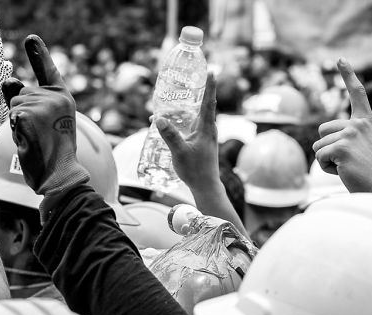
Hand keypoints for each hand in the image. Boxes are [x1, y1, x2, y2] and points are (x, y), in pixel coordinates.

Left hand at [3, 35, 88, 197]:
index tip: (31, 38)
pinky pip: (12, 117)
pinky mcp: (29, 115)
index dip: (39, 53)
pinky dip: (16, 131)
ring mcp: (43, 105)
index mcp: (63, 97)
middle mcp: (56, 97)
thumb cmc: (50, 151)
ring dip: (18, 123)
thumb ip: (27, 99)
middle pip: (20, 93)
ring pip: (13, 105)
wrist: (58, 175)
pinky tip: (29, 142)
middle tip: (37, 135)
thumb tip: (7, 78)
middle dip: (21, 113)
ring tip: (34, 139)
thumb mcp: (42, 121)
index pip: (48, 70)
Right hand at [156, 71, 219, 191]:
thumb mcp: (179, 152)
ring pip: (198, 115)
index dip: (210, 86)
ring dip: (189, 107)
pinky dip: (186, 119)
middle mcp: (208, 129)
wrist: (206, 186)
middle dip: (198, 92)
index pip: (209, 102)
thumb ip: (170, 135)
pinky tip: (175, 121)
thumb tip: (159, 118)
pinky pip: (194, 124)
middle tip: (193, 79)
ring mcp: (206, 136)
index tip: (212, 72)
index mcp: (206, 128)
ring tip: (178, 99)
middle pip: (204, 105)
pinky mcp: (202, 142)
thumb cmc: (195, 170)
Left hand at [312, 59, 371, 199]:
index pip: (357, 94)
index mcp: (366, 122)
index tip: (341, 59)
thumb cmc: (369, 174)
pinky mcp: (343, 147)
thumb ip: (345, 139)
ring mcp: (351, 134)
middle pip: (322, 131)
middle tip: (349, 161)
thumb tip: (324, 140)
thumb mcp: (360, 150)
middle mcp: (359, 124)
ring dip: (327, 161)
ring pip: (317, 146)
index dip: (348, 76)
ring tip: (348, 167)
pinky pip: (319, 157)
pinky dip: (326, 169)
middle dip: (327, 149)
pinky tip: (345, 172)